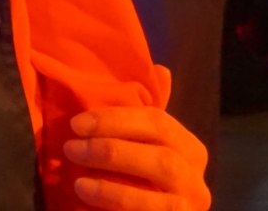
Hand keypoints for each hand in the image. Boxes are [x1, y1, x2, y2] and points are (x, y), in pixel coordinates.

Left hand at [64, 106, 210, 210]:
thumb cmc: (144, 179)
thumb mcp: (144, 145)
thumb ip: (142, 117)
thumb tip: (161, 70)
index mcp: (188, 147)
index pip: (157, 121)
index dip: (115, 120)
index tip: (76, 123)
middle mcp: (196, 177)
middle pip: (161, 156)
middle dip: (112, 150)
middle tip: (71, 149)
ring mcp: (190, 206)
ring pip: (159, 194)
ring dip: (113, 186)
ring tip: (77, 182)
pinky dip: (118, 205)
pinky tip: (90, 198)